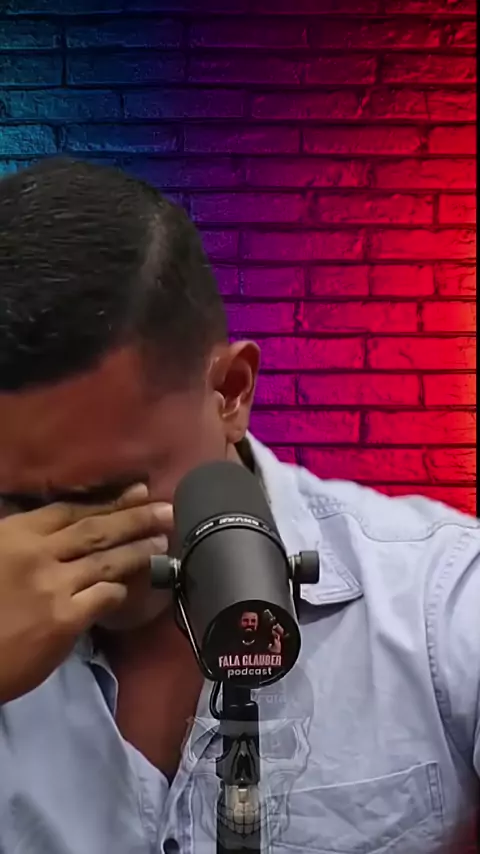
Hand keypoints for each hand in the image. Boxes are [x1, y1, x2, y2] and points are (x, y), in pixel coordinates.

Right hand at [0, 485, 168, 703]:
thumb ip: (24, 542)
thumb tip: (58, 535)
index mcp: (16, 533)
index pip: (71, 511)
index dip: (109, 501)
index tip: (138, 490)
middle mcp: (38, 554)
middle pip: (97, 530)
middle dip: (136, 518)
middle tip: (166, 509)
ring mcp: (53, 587)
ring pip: (107, 561)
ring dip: (139, 550)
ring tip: (162, 542)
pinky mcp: (64, 621)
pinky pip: (103, 598)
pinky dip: (118, 590)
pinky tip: (129, 588)